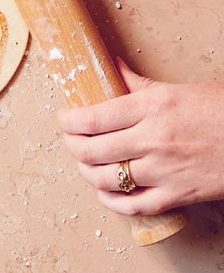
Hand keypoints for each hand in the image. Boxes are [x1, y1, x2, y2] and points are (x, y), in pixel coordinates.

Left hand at [58, 59, 223, 215]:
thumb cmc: (221, 111)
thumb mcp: (177, 90)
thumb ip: (137, 84)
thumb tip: (109, 66)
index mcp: (153, 108)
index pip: (93, 118)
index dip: (69, 122)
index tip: (64, 119)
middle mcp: (154, 140)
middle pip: (92, 150)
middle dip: (72, 146)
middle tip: (70, 140)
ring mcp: (164, 170)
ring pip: (106, 178)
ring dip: (86, 172)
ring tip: (85, 163)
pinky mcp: (177, 195)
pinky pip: (133, 206)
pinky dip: (111, 202)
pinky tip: (105, 192)